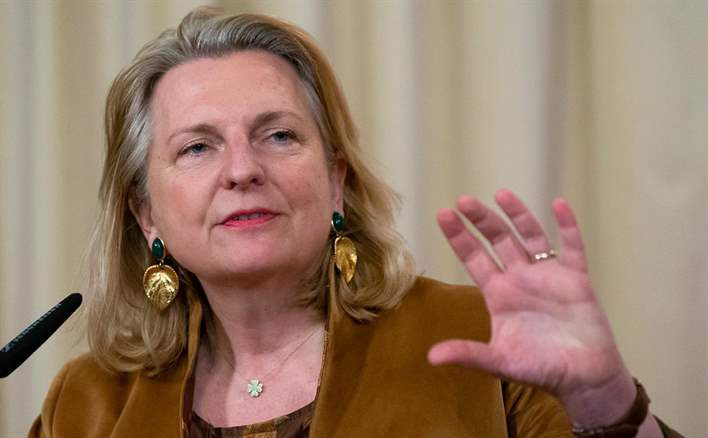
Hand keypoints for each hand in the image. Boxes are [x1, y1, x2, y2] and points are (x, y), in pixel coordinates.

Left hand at [428, 189, 636, 425]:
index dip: (459, 236)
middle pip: (498, 240)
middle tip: (464, 200)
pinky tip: (558, 205)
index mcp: (498, 294)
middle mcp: (520, 278)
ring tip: (501, 193)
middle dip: (481, 220)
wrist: (583, 378)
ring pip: (530, 236)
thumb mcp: (500, 361)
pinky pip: (572, 247)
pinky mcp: (576, 278)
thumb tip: (431, 357)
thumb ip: (468, 354)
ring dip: (517, 215)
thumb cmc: (541, 368)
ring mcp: (548, 275)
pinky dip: (567, 226)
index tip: (443, 213)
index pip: (474, 257)